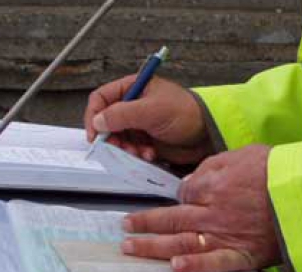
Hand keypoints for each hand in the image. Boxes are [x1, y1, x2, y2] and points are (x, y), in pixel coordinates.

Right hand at [83, 75, 213, 163]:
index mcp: (133, 88)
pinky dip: (136, 154)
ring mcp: (139, 123)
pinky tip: (149, 154)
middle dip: (112, 137)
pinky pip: (131, 149)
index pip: (101, 99)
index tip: (95, 134)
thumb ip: (122, 114)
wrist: (208, 133)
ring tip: (139, 152)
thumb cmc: (187, 112)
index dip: (94, 116)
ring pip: (118, 138)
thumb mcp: (151, 110)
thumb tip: (98, 121)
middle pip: (107, 122)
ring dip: (125, 149)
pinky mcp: (146, 139)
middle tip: (120, 147)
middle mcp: (133, 104)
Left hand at [121, 145, 280, 271]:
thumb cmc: (278, 170)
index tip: (168, 202)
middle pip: (170, 218)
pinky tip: (175, 268)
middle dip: (144, 224)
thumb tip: (193, 179)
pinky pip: (214, 263)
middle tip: (124, 227)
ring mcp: (225, 235)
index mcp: (212, 186)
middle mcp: (211, 212)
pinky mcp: (243, 255)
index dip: (174, 196)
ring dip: (153, 246)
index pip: (183, 192)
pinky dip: (195, 267)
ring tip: (131, 248)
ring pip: (181, 242)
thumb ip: (214, 166)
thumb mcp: (244, 154)